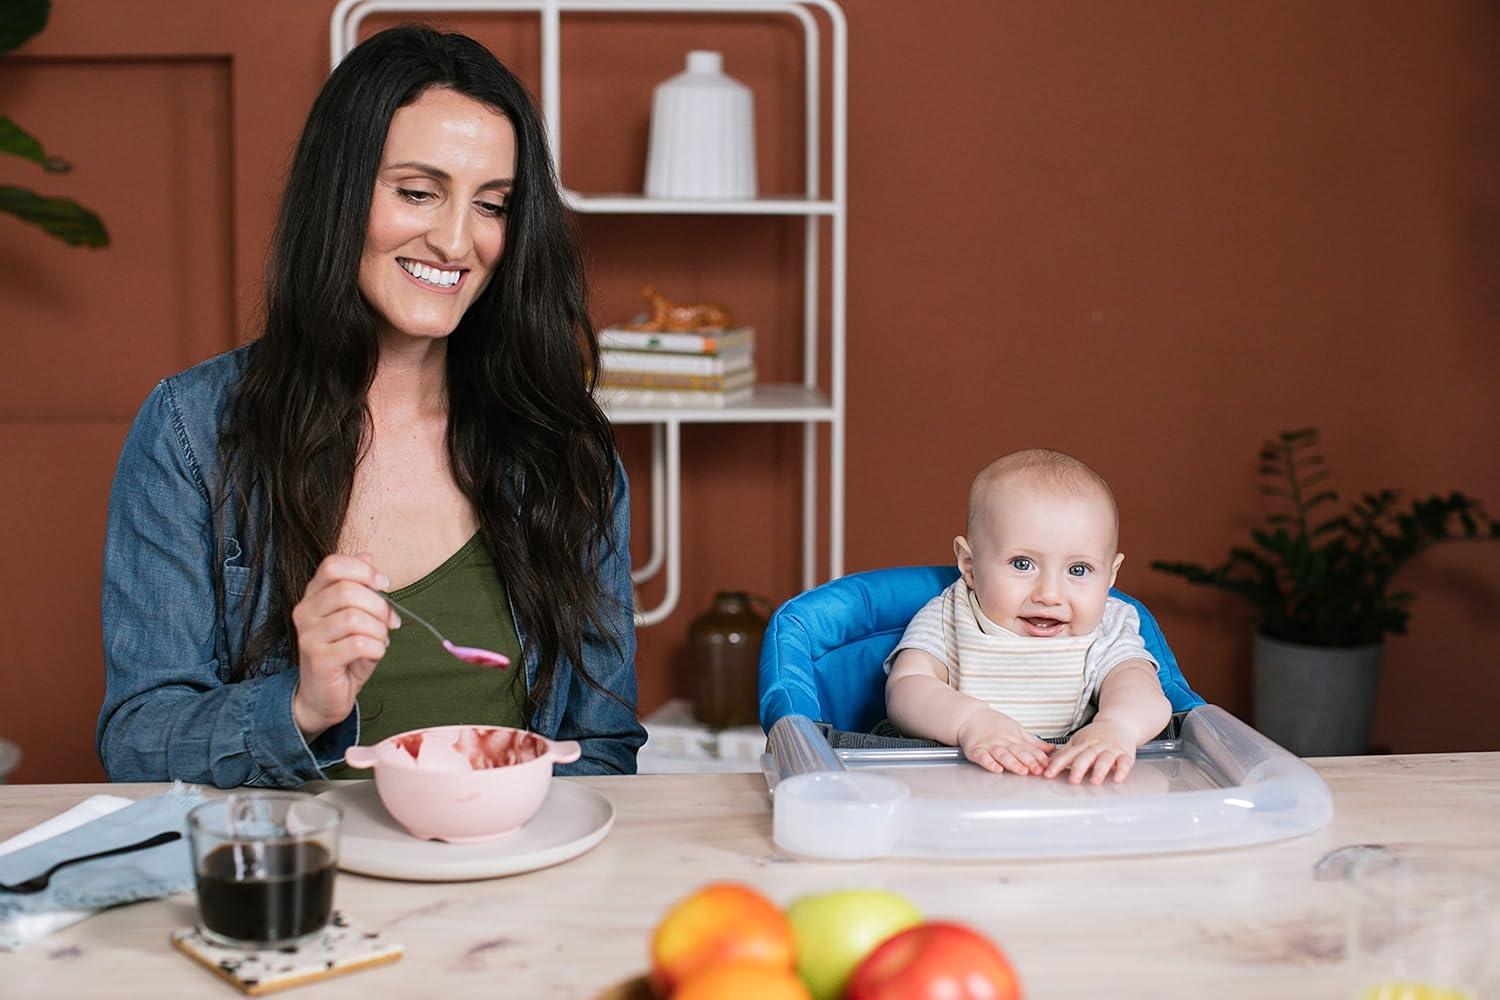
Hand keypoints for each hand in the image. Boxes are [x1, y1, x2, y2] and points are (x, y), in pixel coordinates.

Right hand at [290, 553, 399, 737]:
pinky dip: (376, 648)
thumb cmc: (344, 653)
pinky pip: (358, 644)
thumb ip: (361, 587)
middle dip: (379, 606)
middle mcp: (305, 611)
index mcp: (314, 595)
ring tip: (380, 641)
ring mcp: (309, 636)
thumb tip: (367, 556)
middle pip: (348, 591)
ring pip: (355, 618)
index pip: (333, 565)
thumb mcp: (357, 615)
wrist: (324, 696)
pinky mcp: (318, 659)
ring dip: (379, 631)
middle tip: (389, 623)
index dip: (363, 571)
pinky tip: (373, 654)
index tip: (383, 585)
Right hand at [956, 709, 1054, 775]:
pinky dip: (989, 763)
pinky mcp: (976, 750)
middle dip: (1029, 762)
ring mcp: (990, 746)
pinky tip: (996, 768)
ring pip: (1003, 755)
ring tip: (1021, 770)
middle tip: (1038, 770)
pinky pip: (983, 758)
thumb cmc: (994, 725)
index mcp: (1014, 739)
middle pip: (1018, 753)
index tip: (1047, 765)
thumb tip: (1051, 748)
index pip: (1029, 749)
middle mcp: (1003, 743)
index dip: (1039, 758)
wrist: (970, 716)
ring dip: (1013, 763)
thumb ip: (1033, 743)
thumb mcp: (1017, 730)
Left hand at [1044, 718, 1137, 783]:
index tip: (1048, 774)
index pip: (1068, 754)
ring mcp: (1111, 750)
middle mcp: (1096, 746)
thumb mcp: (1078, 740)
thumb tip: (1045, 763)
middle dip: (1079, 768)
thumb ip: (1064, 753)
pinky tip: (1117, 778)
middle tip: (1073, 780)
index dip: (1057, 764)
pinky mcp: (1125, 754)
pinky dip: (1121, 770)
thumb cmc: (1096, 735)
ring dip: (1099, 770)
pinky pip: (1124, 762)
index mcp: (1082, 744)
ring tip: (1094, 781)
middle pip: (1086, 757)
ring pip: (1105, 759)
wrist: (1119, 723)